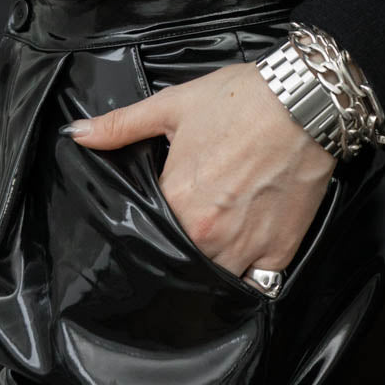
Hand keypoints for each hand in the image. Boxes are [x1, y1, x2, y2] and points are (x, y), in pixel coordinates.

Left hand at [62, 61, 336, 277]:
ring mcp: (247, 247)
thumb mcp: (173, 105)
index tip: (156, 215)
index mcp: (177, 200)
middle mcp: (208, 233)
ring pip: (214, 279)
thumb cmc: (243, 100)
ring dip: (209, 266)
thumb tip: (77, 133)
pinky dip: (247, 275)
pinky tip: (243, 254)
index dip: (147, 225)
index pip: (145, 232)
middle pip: (178, 260)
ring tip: (212, 244)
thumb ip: (121, 126)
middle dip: (176, 248)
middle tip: (186, 226)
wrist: (307, 101)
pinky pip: (256, 284)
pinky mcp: (281, 251)